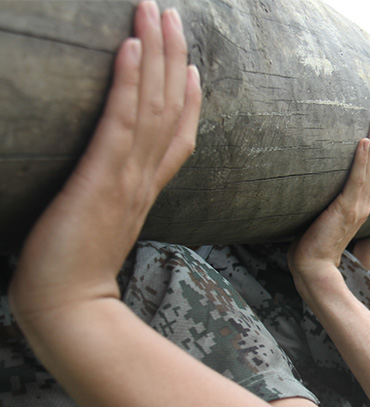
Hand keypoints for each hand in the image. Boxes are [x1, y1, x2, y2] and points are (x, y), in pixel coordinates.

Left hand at [10, 1, 200, 323]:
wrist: (70, 305)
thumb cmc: (78, 272)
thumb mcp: (104, 229)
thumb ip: (115, 200)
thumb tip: (111, 188)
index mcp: (146, 189)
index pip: (177, 136)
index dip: (187, 98)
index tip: (190, 67)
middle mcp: (145, 177)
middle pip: (170, 108)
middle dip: (173, 57)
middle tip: (173, 15)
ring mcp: (128, 177)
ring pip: (152, 106)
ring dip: (156, 54)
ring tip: (156, 13)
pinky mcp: (102, 178)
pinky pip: (120, 123)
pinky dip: (128, 83)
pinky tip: (130, 49)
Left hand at [289, 113, 369, 285]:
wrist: (313, 267)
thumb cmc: (313, 247)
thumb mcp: (324, 220)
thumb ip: (328, 206)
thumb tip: (315, 191)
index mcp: (360, 208)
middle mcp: (363, 205)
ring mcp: (357, 207)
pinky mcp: (345, 209)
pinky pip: (356, 180)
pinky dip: (361, 160)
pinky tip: (362, 142)